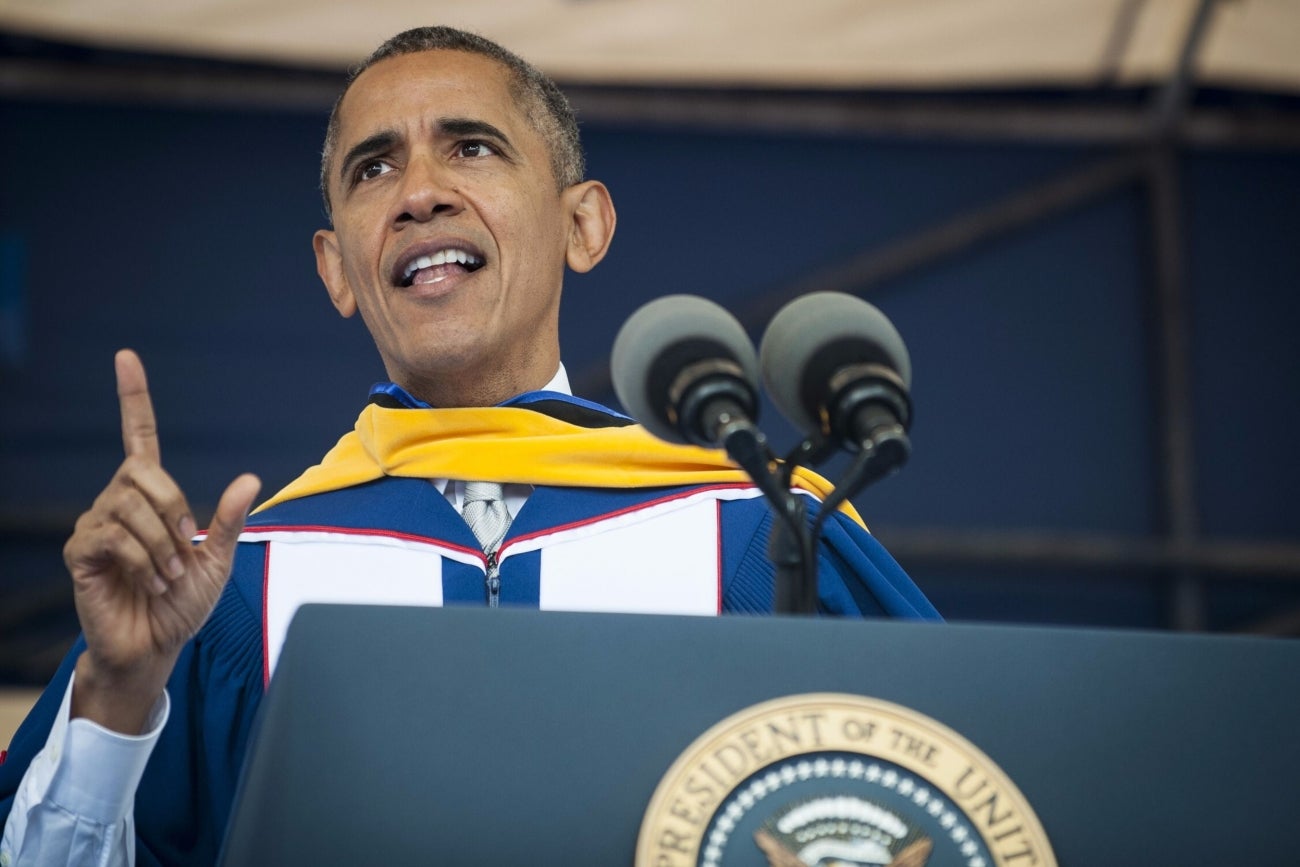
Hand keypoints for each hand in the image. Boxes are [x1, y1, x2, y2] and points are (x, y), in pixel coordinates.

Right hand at [63, 350, 260, 733]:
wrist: (157, 645)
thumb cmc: (183, 603)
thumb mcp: (219, 560)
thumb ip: (229, 521)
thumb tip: (249, 478)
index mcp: (152, 497)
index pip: (139, 437)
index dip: (133, 397)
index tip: (127, 357)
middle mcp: (118, 501)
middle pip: (143, 471)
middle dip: (174, 509)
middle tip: (185, 550)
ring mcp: (95, 525)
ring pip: (130, 505)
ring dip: (161, 545)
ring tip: (169, 576)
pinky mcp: (80, 552)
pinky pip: (112, 536)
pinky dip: (142, 561)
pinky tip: (150, 583)